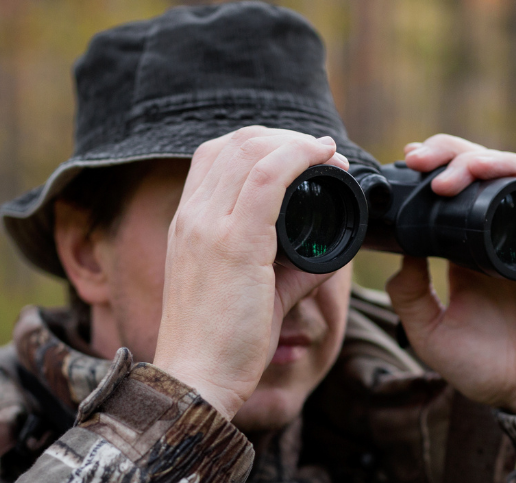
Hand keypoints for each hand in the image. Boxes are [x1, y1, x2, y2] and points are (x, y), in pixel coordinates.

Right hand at [154, 126, 349, 418]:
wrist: (195, 380)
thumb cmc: (221, 345)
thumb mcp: (251, 292)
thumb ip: (290, 270)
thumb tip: (327, 255)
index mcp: (187, 223)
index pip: (215, 154)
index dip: (261, 142)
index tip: (299, 155)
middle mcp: (191, 216)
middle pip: (235, 143)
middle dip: (284, 136)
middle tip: (321, 153)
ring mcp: (207, 226)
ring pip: (251, 151)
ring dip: (296, 143)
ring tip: (328, 155)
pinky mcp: (233, 243)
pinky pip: (267, 178)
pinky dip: (299, 158)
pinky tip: (323, 158)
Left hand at [386, 134, 515, 414]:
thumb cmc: (488, 368)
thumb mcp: (429, 332)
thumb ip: (409, 295)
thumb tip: (399, 252)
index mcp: (466, 253)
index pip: (450, 194)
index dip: (428, 172)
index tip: (402, 165)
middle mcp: (496, 236)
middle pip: (473, 172)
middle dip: (443, 152)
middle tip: (414, 158)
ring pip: (503, 171)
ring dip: (471, 158)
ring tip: (441, 172)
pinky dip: (507, 170)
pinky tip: (480, 172)